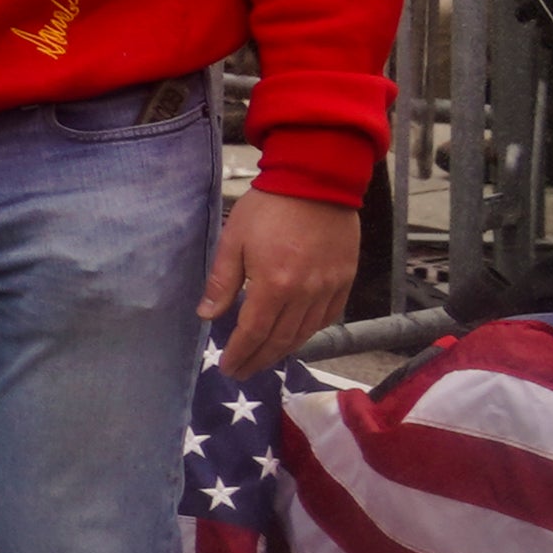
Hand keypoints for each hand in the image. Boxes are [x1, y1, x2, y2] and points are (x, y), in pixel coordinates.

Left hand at [201, 189, 359, 374]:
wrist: (316, 181)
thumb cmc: (268, 208)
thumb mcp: (233, 240)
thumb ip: (222, 283)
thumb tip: (207, 316)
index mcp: (274, 285)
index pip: (254, 332)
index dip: (240, 353)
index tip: (228, 367)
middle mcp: (305, 293)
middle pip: (281, 339)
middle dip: (258, 359)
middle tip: (242, 371)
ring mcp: (329, 287)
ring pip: (306, 332)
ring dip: (283, 351)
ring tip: (264, 359)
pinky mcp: (345, 279)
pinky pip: (328, 317)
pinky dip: (310, 331)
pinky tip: (296, 336)